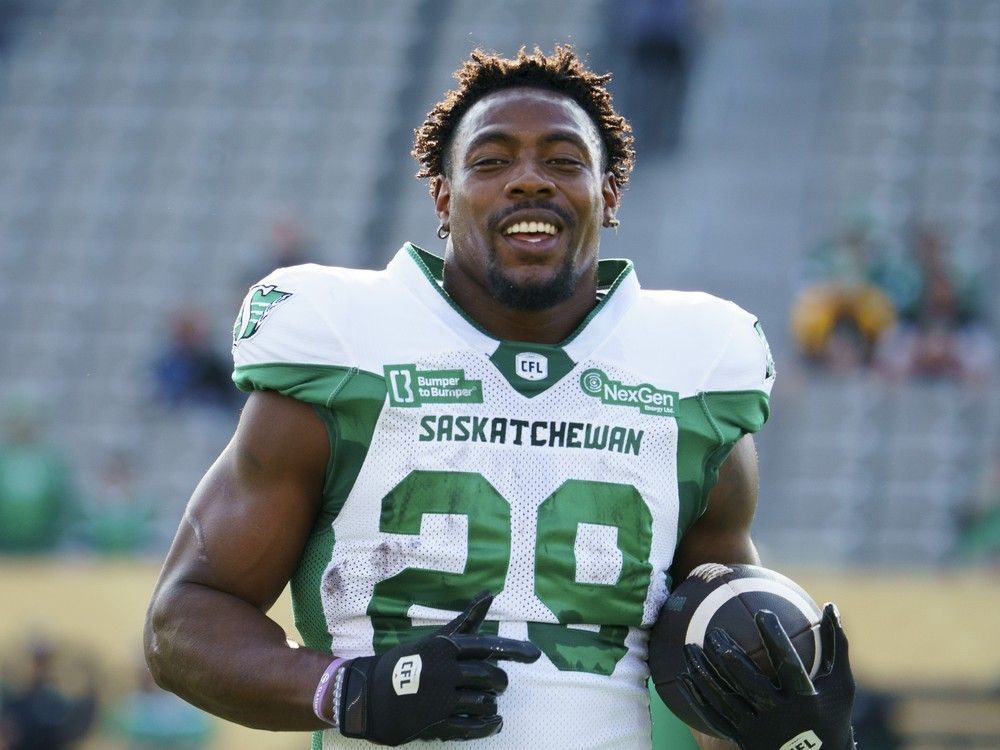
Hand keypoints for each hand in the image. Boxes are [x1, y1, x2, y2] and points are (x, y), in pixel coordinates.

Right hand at [338, 591, 540, 745]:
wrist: (369, 693)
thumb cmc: (406, 663)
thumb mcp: (435, 639)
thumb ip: (466, 620)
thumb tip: (489, 593)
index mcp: (446, 647)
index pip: (488, 645)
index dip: (514, 649)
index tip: (535, 654)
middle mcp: (446, 670)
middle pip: (490, 677)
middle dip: (498, 682)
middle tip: (496, 684)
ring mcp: (441, 698)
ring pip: (483, 702)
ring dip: (490, 704)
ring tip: (487, 702)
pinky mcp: (437, 723)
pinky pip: (472, 727)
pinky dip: (488, 726)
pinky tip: (493, 723)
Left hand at [676, 603, 855, 749]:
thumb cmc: (830, 713)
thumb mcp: (840, 683)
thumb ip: (835, 645)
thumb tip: (830, 606)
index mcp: (806, 699)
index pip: (789, 665)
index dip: (776, 639)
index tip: (763, 613)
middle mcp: (781, 715)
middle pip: (750, 683)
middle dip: (730, 657)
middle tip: (714, 632)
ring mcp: (759, 728)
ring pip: (726, 699)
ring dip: (705, 673)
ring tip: (688, 647)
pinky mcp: (743, 738)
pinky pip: (714, 716)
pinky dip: (698, 697)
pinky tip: (683, 676)